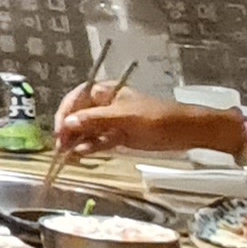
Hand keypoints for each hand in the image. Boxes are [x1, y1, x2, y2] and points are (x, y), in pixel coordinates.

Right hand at [52, 83, 237, 158]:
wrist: (187, 132)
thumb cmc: (158, 117)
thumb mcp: (125, 117)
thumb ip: (95, 120)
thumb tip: (67, 123)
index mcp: (105, 91)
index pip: (75, 99)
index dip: (64, 114)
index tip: (59, 132)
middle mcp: (104, 105)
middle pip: (78, 116)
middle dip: (68, 131)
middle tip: (60, 149)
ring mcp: (111, 121)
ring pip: (86, 131)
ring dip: (77, 142)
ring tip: (69, 156)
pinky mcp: (118, 136)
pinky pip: (98, 142)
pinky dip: (91, 148)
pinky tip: (83, 155)